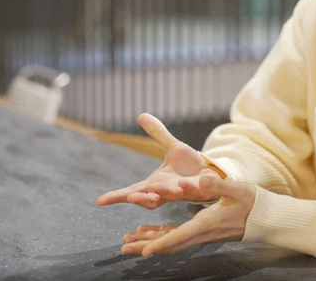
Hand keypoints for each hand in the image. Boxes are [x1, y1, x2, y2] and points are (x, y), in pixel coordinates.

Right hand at [97, 113, 222, 208]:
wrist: (214, 171)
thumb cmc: (190, 165)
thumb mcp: (173, 147)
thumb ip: (158, 133)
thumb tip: (142, 115)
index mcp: (156, 184)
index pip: (133, 191)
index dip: (117, 196)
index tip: (100, 201)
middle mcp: (167, 192)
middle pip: (149, 199)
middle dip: (140, 198)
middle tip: (130, 196)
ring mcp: (184, 194)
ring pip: (171, 197)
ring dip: (163, 193)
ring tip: (155, 188)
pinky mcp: (201, 191)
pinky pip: (196, 192)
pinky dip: (191, 188)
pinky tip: (185, 183)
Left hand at [120, 175, 255, 255]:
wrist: (264, 216)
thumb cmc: (253, 202)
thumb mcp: (237, 189)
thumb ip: (218, 185)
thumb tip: (198, 180)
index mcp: (207, 222)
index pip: (180, 236)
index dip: (161, 244)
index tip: (143, 251)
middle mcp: (202, 232)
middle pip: (170, 243)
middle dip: (146, 246)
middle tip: (124, 248)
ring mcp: (202, 233)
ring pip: (171, 241)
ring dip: (149, 242)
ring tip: (128, 242)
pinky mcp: (203, 230)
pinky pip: (177, 236)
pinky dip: (161, 235)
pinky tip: (148, 232)